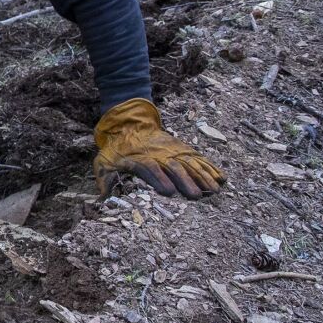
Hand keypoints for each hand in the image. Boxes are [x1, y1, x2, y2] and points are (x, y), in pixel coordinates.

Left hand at [94, 98, 224, 198]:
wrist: (129, 124)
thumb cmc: (116, 150)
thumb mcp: (104, 162)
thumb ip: (105, 179)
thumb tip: (101, 199)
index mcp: (139, 159)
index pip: (150, 168)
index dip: (159, 179)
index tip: (168, 192)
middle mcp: (159, 155)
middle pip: (174, 167)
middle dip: (186, 181)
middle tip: (197, 196)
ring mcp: (173, 151)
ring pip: (190, 163)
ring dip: (202, 176)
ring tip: (214, 190)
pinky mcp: (182, 149)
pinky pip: (199, 158)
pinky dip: (210, 167)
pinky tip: (221, 178)